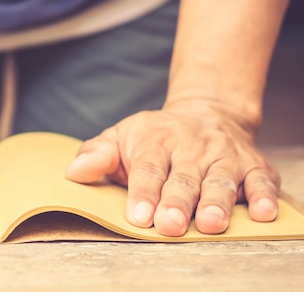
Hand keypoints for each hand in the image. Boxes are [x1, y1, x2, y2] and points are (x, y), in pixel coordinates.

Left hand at [65, 99, 280, 235]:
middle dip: (177, 203)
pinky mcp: (253, 165)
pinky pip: (262, 180)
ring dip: (217, 202)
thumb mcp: (121, 136)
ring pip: (221, 181)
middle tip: (169, 225)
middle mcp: (192, 148)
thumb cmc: (155, 136)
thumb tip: (74, 172)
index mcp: (156, 140)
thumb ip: (98, 154)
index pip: (148, 168)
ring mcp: (224, 156)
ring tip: (211, 223)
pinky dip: (264, 196)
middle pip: (183, 178)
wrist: (206, 112)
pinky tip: (261, 213)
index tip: (137, 216)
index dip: (143, 193)